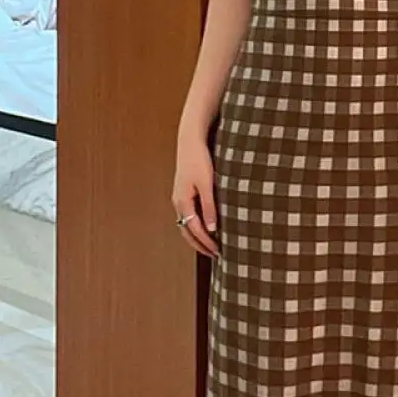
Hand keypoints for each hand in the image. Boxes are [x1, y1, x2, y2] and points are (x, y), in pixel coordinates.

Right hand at [172, 133, 218, 257]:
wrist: (190, 141)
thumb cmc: (199, 160)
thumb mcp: (207, 184)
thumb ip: (210, 206)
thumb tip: (212, 229)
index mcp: (182, 201)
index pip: (194, 229)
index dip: (206, 242)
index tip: (219, 252)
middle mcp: (178, 202)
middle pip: (187, 231)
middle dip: (200, 244)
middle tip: (215, 255)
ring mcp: (179, 198)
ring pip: (186, 224)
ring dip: (197, 237)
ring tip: (211, 246)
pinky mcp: (183, 193)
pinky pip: (188, 216)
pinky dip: (196, 226)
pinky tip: (206, 227)